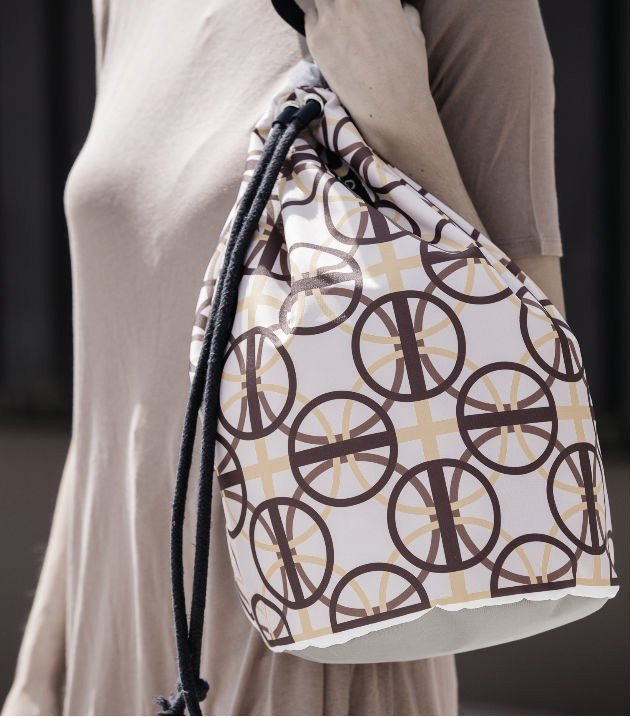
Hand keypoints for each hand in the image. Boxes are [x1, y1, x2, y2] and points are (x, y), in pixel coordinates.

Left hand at [303, 1, 431, 154]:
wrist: (391, 108)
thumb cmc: (408, 73)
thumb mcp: (415, 31)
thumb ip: (402, 10)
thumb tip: (397, 6)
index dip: (365, 2)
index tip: (364, 12)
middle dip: (345, 4)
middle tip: (349, 18)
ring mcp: (332, 16)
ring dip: (329, 7)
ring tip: (339, 24)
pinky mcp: (316, 37)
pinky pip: (310, 16)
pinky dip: (317, 21)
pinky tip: (328, 35)